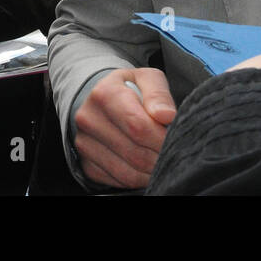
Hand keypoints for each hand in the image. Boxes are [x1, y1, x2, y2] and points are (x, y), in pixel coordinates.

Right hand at [73, 68, 176, 188]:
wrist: (101, 100)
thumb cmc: (129, 89)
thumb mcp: (147, 79)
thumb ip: (159, 94)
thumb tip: (167, 115)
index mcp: (104, 93)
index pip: (138, 126)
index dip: (162, 138)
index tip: (175, 139)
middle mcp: (89, 119)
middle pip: (135, 153)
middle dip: (160, 157)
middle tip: (172, 152)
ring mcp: (85, 144)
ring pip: (128, 173)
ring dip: (151, 172)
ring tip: (161, 160)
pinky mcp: (87, 165)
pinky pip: (118, 181)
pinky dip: (138, 179)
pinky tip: (145, 167)